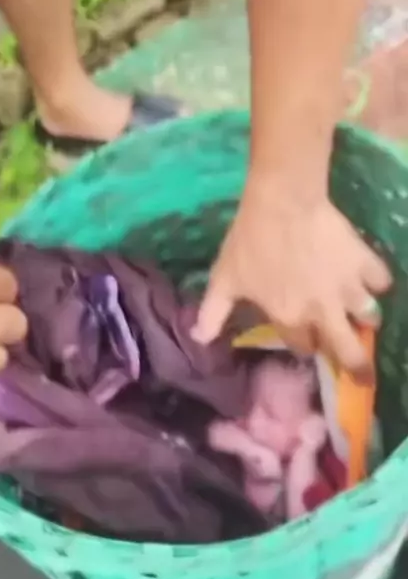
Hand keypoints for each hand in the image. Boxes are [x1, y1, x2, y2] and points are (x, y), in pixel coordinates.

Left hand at [192, 183, 391, 379]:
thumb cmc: (250, 241)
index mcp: (289, 318)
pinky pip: (380, 281)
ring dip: (365, 320)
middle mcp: (322, 311)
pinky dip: (376, 282)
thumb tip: (197, 339)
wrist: (282, 203)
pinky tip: (368, 277)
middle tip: (362, 376)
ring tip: (363, 316)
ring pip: (369, 318)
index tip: (305, 340)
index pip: (303, 346)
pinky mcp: (364, 262)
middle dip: (356, 367)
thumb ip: (212, 312)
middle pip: (348, 351)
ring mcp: (347, 288)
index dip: (304, 344)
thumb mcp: (224, 279)